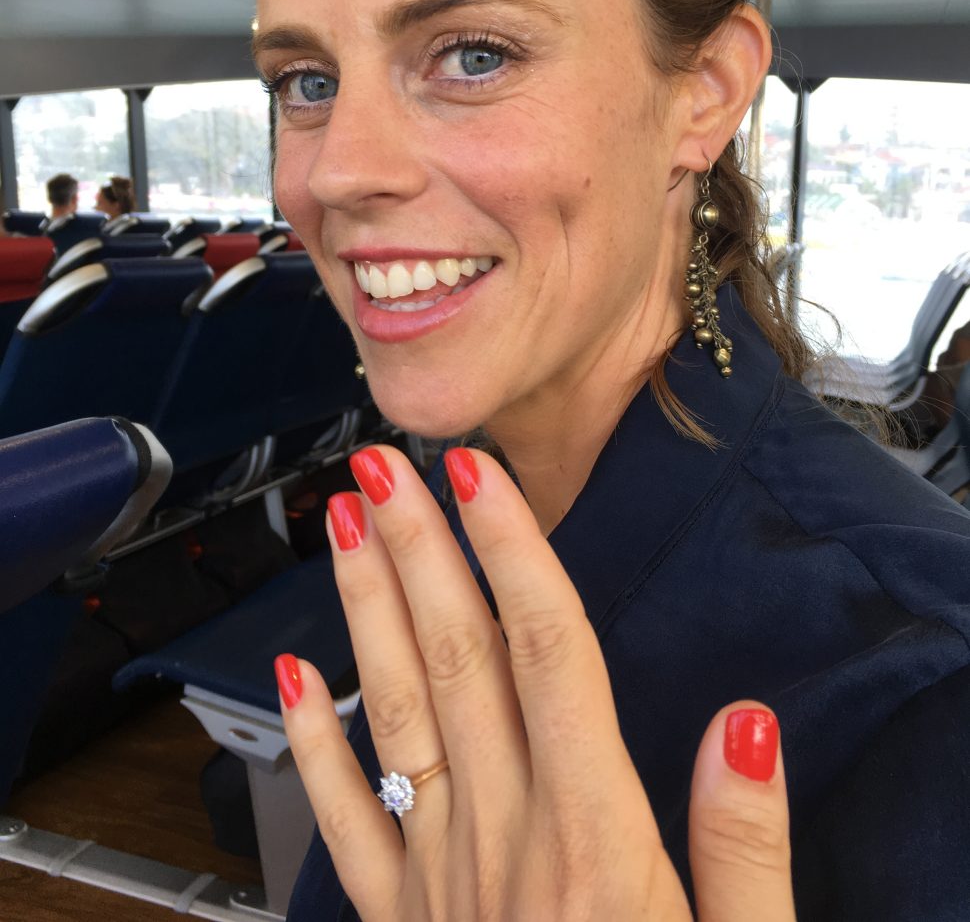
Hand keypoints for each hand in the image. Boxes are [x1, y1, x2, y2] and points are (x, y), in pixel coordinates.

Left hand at [276, 446, 795, 920]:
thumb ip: (743, 850)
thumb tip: (743, 721)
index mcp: (597, 843)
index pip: (549, 653)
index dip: (511, 551)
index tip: (477, 474)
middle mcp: (505, 844)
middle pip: (458, 661)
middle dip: (420, 549)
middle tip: (385, 464)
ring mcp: (440, 883)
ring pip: (394, 715)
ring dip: (366, 612)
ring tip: (343, 527)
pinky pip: (343, 824)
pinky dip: (313, 744)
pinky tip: (294, 677)